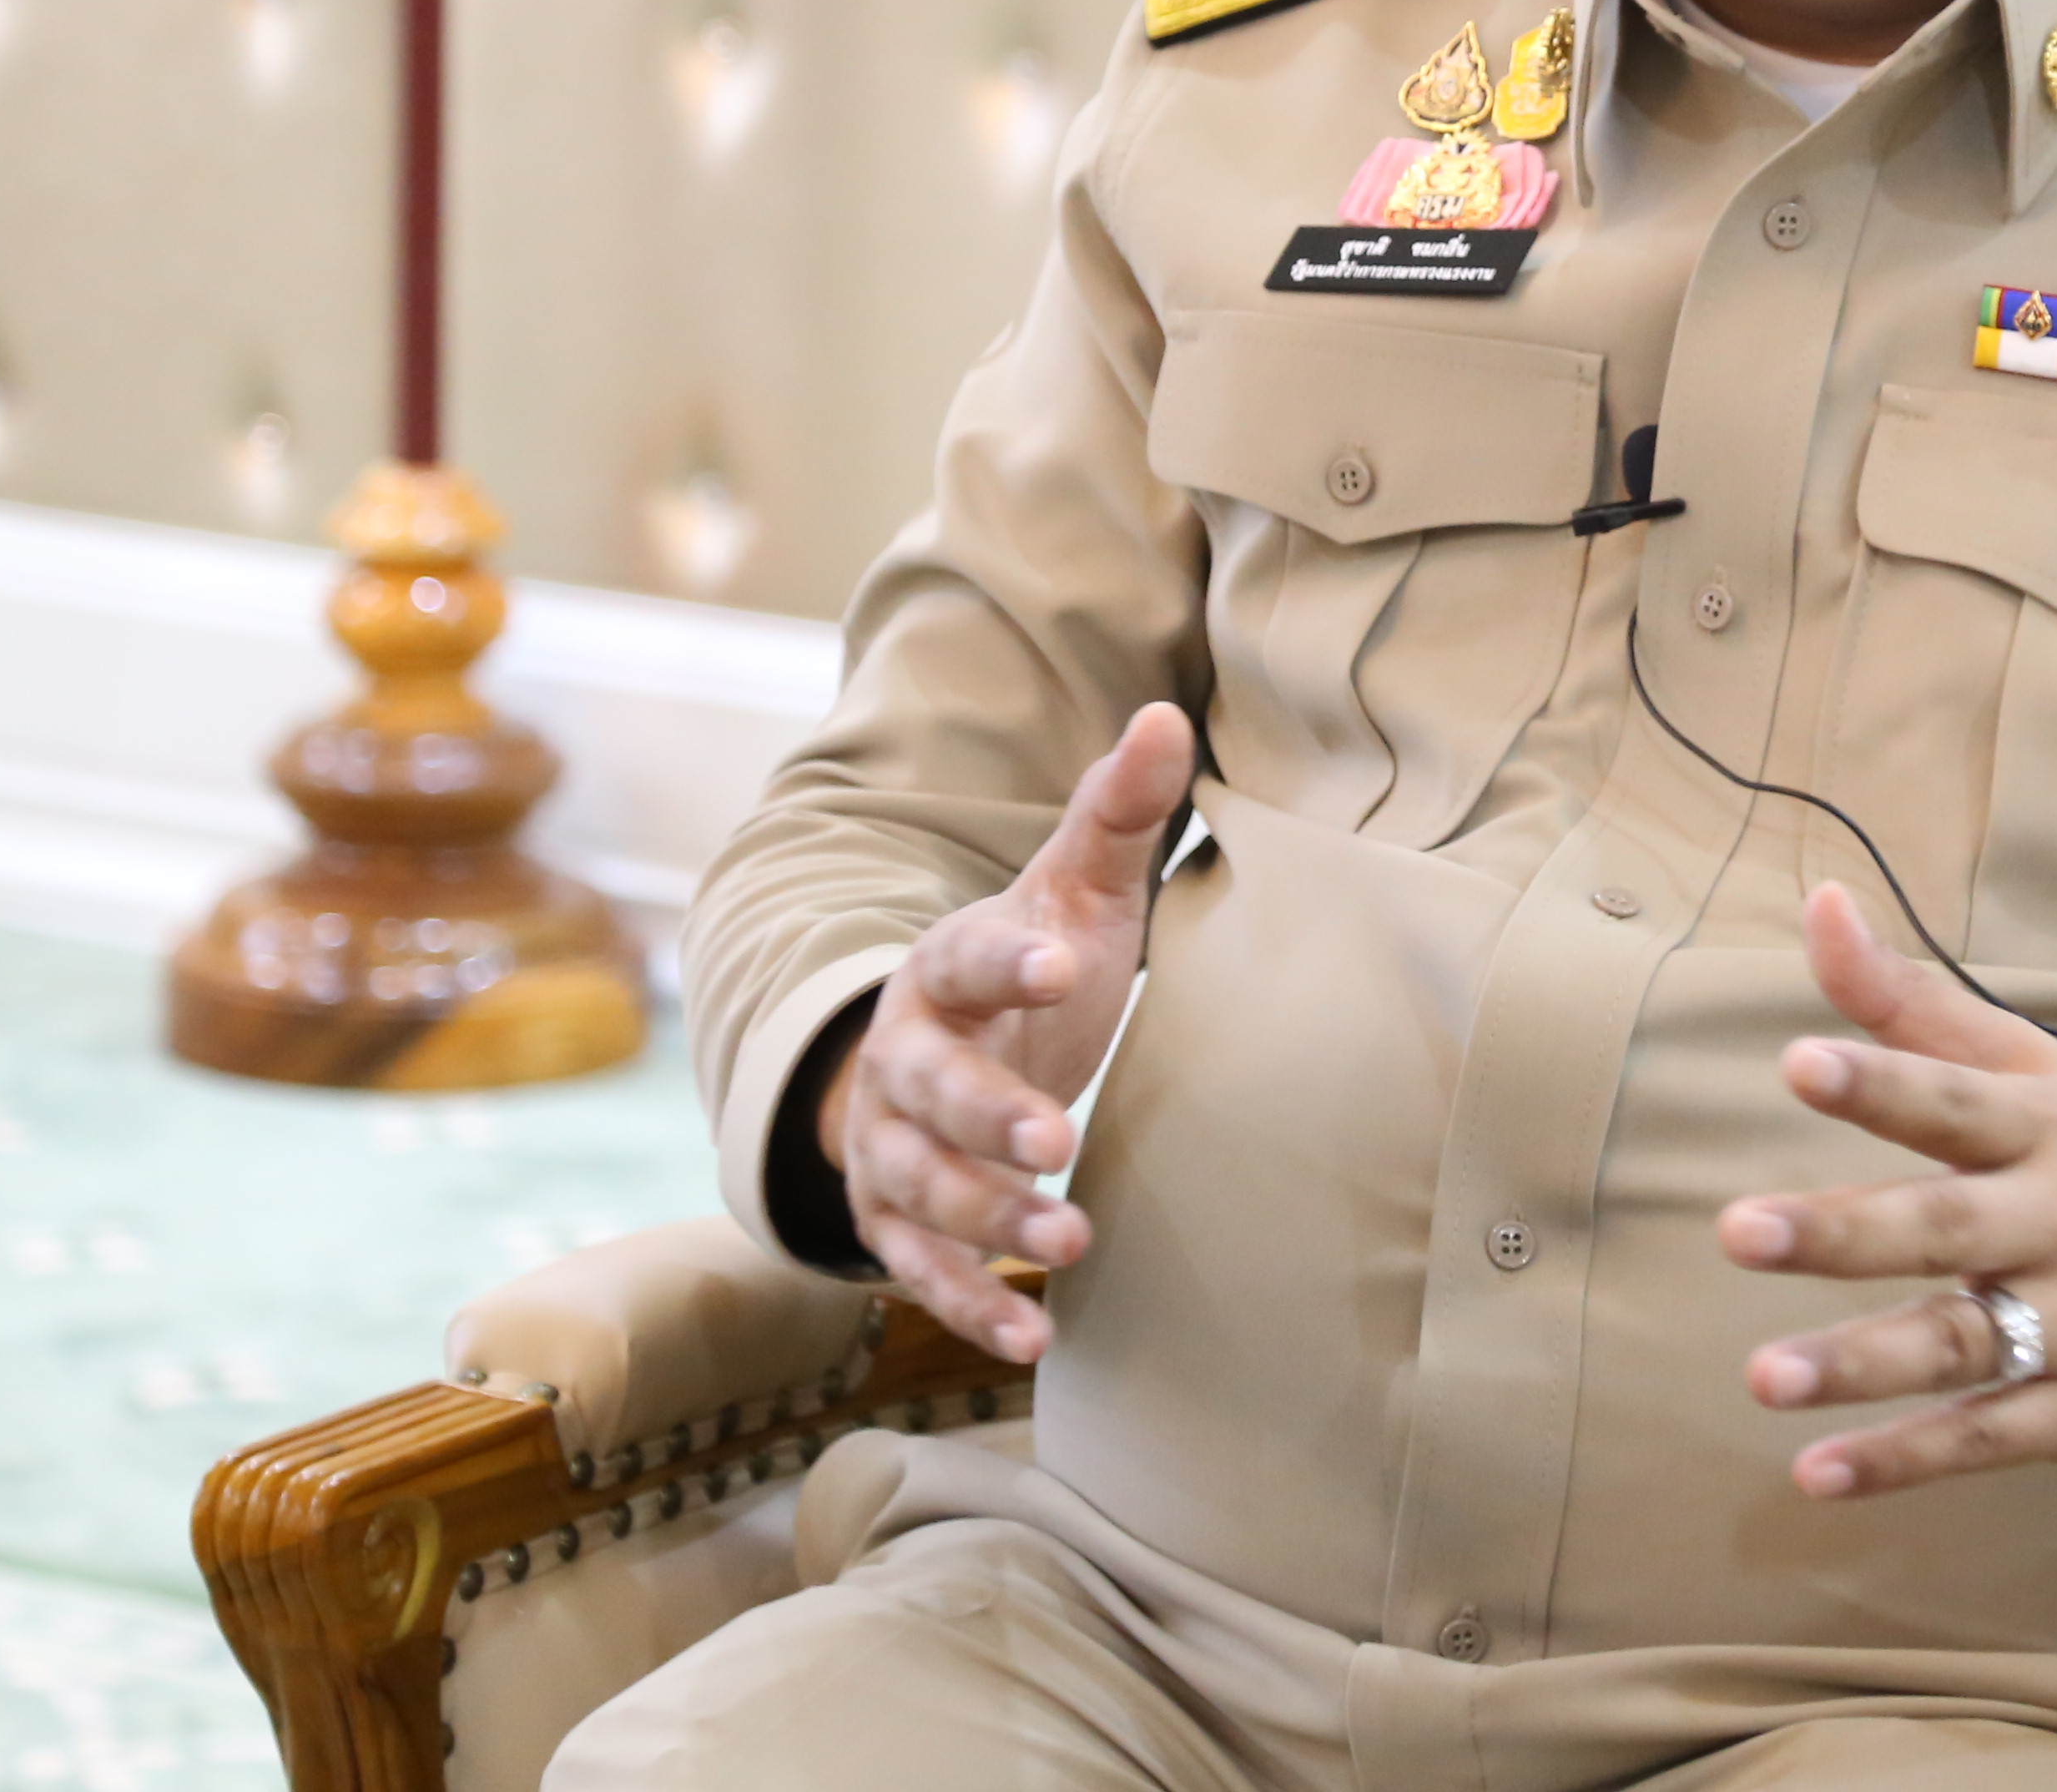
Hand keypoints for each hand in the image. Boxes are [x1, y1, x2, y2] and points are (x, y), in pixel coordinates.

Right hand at [813, 702, 1193, 1364]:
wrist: (933, 1047)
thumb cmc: (1031, 965)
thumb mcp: (1073, 893)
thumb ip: (1116, 815)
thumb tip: (1168, 716)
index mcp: (946, 966)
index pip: (971, 955)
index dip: (1012, 960)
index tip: (1067, 963)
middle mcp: (902, 1055)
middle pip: (929, 1087)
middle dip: (986, 1114)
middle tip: (1056, 1138)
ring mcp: (888, 1143)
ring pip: (918, 1187)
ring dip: (986, 1220)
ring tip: (1069, 1241)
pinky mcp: (894, 1220)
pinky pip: (917, 1269)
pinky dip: (966, 1305)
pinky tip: (1031, 1341)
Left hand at [1718, 883, 2056, 1497]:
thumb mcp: (2032, 1073)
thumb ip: (1913, 1004)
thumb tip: (1818, 902)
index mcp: (2046, 1130)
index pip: (1955, 1099)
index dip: (1880, 1081)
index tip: (1797, 1062)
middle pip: (1943, 1226)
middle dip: (1843, 1232)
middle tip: (1737, 1230)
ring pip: (1961, 1344)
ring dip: (1861, 1363)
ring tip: (1761, 1378)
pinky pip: (1985, 1439)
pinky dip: (1905, 1461)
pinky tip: (1818, 1474)